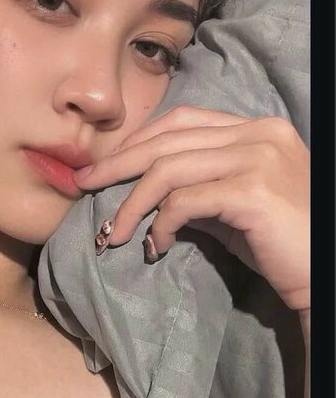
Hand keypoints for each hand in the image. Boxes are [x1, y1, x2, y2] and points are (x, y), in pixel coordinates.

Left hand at [75, 107, 309, 311]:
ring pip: (169, 169)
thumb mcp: (236, 208)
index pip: (183, 121)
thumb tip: (149, 195)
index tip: (105, 166)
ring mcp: (258, 158)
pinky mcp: (252, 191)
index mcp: (257, 128)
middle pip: (168, 139)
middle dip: (118, 163)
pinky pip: (184, 201)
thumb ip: (199, 190)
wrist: (324, 276)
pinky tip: (156, 245)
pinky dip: (161, 223)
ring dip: (132, 203)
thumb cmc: (283, 245)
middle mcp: (259, 133)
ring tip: (114, 233)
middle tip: (84, 185)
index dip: (138, 140)